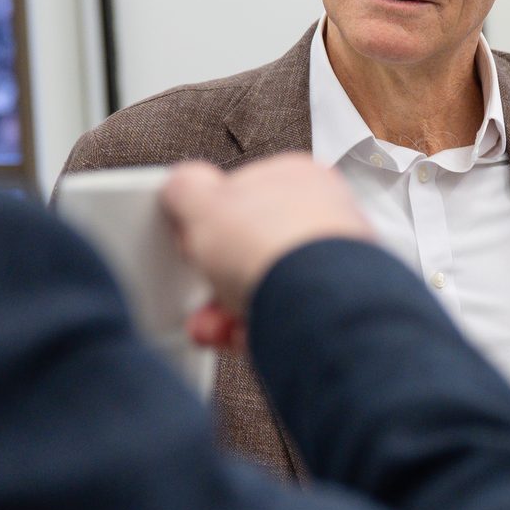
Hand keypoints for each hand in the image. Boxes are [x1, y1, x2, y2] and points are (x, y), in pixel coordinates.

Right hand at [160, 155, 372, 347]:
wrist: (317, 306)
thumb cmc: (277, 245)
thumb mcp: (204, 201)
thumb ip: (186, 187)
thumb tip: (180, 186)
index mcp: (297, 176)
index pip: (243, 190)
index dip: (207, 217)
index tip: (191, 234)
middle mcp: (321, 218)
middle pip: (250, 246)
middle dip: (215, 274)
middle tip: (201, 281)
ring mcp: (330, 267)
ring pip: (263, 287)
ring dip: (225, 308)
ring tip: (211, 321)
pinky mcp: (328, 310)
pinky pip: (279, 318)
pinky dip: (253, 329)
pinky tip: (238, 333)